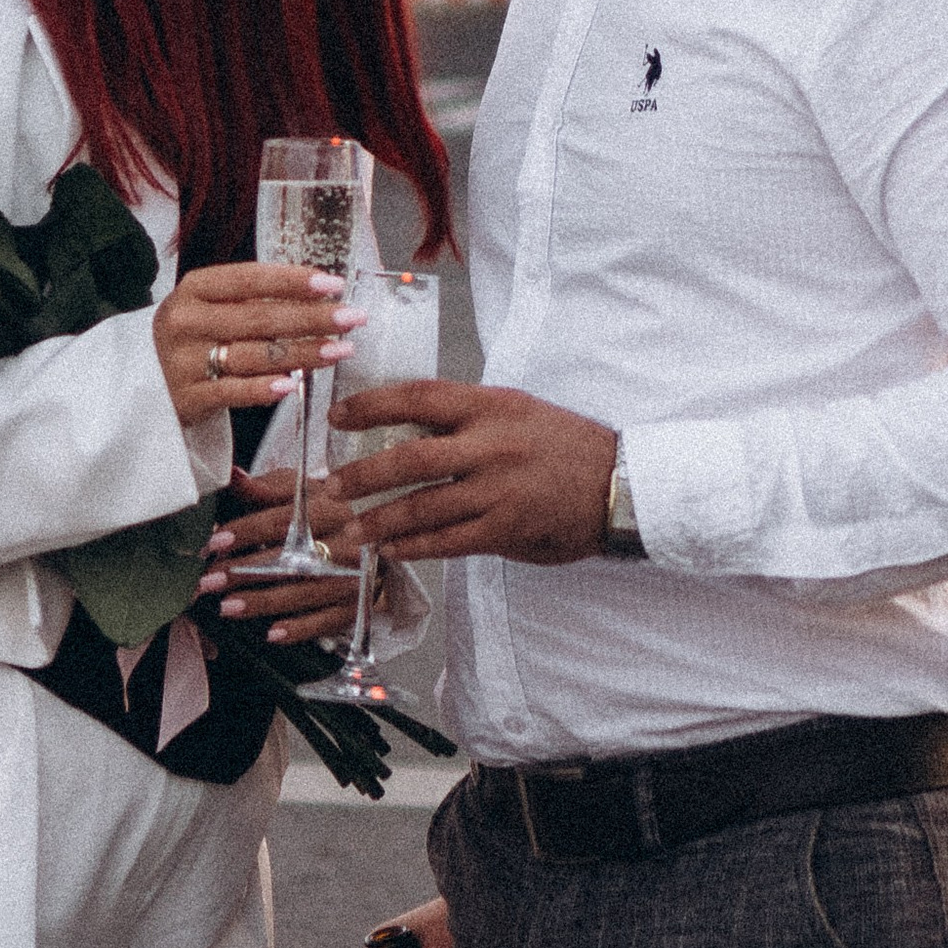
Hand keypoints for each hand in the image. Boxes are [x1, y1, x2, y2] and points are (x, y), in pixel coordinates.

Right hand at [153, 263, 360, 427]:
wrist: (140, 383)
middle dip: (312, 318)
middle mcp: (185, 321)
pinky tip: (294, 384)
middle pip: (259, 318)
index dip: (292, 280)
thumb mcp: (208, 308)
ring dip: (303, 353)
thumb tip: (318, 297)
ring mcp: (183, 362)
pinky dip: (265, 388)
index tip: (333, 284)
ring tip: (340, 350)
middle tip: (353, 318)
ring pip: (254, 355)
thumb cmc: (192, 338)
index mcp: (193, 290)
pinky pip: (233, 392)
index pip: (248, 279)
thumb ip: (250, 301)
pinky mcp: (187, 398)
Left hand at [196, 467, 363, 648]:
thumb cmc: (326, 513)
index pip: (285, 519)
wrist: (377, 541)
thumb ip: (265, 488)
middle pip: (293, 557)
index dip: (248, 530)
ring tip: (226, 607)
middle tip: (208, 581)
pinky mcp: (359, 606)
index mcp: (332, 507)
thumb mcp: (301, 492)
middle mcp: (349, 541)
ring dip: (263, 602)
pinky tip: (271, 633)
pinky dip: (299, 629)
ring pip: (306, 591)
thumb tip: (232, 476)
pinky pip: (328, 621)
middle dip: (246, 570)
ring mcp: (356, 576)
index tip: (215, 542)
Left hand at [328, 381, 615, 563]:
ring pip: (422, 507)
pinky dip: (414, 547)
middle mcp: (490, 445)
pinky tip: (390, 550)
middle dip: (362, 475)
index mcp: (490, 406)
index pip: (418, 398)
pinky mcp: (505, 530)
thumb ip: (466, 416)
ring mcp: (497, 490)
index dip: (371, 406)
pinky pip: (448, 541)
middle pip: (409, 458)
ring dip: (378, 521)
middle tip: (329, 485)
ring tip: (348, 530)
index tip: (337, 417)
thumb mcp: (516, 410)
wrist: (618, 484)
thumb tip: (407, 422)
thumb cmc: (562, 443)